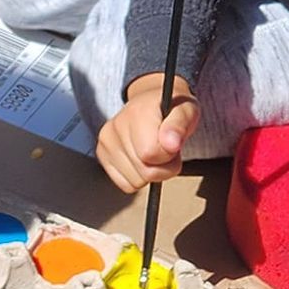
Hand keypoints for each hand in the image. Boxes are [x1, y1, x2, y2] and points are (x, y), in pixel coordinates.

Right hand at [96, 73, 199, 193]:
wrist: (152, 104)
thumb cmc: (172, 109)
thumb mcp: (186, 111)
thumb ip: (180, 126)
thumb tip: (171, 144)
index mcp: (136, 113)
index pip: (151, 154)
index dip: (169, 155)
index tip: (173, 143)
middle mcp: (115, 126)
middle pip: (144, 172)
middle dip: (162, 166)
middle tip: (164, 147)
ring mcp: (105, 141)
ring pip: (136, 182)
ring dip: (150, 172)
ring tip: (153, 151)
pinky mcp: (102, 154)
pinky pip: (126, 184)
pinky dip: (138, 177)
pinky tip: (141, 158)